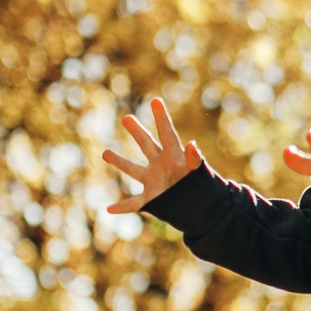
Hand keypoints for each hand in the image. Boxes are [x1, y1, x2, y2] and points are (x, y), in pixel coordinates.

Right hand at [102, 97, 205, 215]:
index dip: (161, 117)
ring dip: (120, 162)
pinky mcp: (151, 200)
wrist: (205, 209)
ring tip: (105, 153)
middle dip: (137, 132)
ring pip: (133, 170)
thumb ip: (196, 160)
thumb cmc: (205, 189)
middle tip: (127, 118)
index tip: (156, 100)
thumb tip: (193, 144)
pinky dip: (122, 207)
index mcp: (174, 157)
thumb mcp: (199, 173)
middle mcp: (161, 166)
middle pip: (146, 145)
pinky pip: (133, 204)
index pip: (166, 133)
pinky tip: (109, 209)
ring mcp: (154, 182)